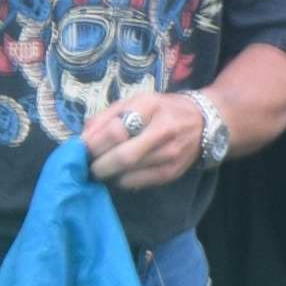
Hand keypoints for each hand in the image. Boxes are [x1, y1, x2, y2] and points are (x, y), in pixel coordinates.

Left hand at [83, 89, 206, 189]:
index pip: (116, 130)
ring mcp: (171, 154)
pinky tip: (120, 173)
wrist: (204, 121)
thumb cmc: (161, 109)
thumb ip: (105, 117)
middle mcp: (164, 131)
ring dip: (108, 174)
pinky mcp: (173, 172)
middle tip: (88, 166)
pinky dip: (122, 180)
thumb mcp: (134, 102)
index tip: (81, 150)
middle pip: (123, 156)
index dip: (93, 144)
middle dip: (99, 165)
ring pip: (128, 173)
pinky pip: (138, 183)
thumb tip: (81, 140)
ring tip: (102, 169)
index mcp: (150, 107)